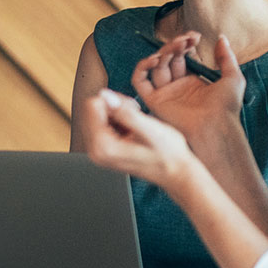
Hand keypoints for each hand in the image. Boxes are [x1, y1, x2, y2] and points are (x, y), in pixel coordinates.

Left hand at [78, 89, 202, 188]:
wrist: (176, 173)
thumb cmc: (168, 153)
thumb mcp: (150, 129)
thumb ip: (126, 112)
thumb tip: (104, 95)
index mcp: (103, 147)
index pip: (92, 106)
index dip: (114, 100)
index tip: (133, 108)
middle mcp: (94, 151)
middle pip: (91, 110)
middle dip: (113, 106)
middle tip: (136, 113)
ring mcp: (97, 152)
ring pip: (95, 116)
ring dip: (115, 113)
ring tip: (136, 122)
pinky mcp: (102, 151)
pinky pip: (100, 125)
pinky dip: (116, 121)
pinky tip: (132, 128)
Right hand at [134, 32, 245, 138]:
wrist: (215, 126)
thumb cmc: (226, 107)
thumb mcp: (233, 77)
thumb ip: (226, 57)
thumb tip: (221, 37)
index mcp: (193, 82)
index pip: (183, 57)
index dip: (186, 45)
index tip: (195, 37)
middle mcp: (177, 87)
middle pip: (169, 59)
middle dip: (176, 45)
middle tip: (186, 40)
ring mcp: (164, 93)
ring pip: (156, 66)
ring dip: (164, 52)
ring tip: (177, 46)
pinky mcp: (153, 101)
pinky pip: (139, 81)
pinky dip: (142, 68)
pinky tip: (155, 58)